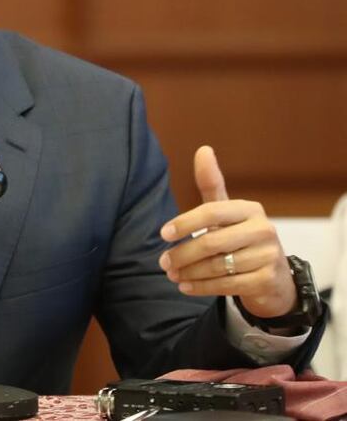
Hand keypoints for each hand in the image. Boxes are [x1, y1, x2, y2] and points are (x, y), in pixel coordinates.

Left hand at [158, 145, 296, 318]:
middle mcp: (263, 230)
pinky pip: (227, 285)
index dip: (184, 223)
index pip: (211, 212)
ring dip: (189, 273)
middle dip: (182, 254)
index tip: (163, 234)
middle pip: (211, 243)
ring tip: (172, 275)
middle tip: (163, 262)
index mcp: (250, 209)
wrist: (273, 276)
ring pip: (217, 266)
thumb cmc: (240, 237)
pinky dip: (202, 287)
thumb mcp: (226, 211)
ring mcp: (268, 255)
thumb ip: (211, 184)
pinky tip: (186, 287)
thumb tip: (203, 149)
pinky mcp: (267, 280)